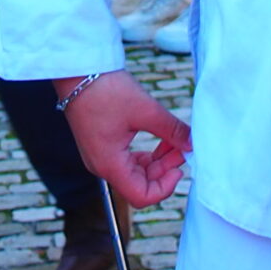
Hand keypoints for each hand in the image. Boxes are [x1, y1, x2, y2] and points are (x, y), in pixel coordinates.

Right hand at [58, 72, 190, 208]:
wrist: (77, 72)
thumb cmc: (106, 91)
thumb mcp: (145, 110)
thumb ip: (172, 130)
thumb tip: (192, 144)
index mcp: (110, 164)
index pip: (141, 197)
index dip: (165, 188)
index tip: (181, 167)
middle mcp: (102, 166)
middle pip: (140, 185)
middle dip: (165, 170)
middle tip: (183, 148)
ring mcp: (100, 156)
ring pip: (135, 172)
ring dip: (158, 161)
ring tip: (176, 141)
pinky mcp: (102, 145)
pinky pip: (128, 160)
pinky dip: (147, 154)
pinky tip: (162, 139)